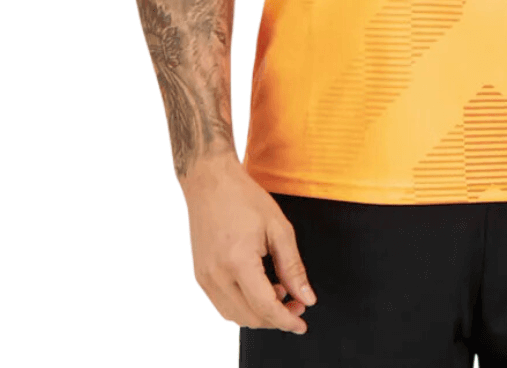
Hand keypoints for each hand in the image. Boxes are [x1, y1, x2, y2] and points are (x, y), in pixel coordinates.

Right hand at [180, 154, 317, 332]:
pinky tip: (259, 287)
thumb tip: (306, 297)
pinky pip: (222, 304)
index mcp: (238, 262)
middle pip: (249, 317)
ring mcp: (204, 277)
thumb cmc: (244, 198)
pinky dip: (243, 304)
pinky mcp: (200, 275)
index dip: (286, 320)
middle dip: (276, 317)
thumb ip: (293, 267)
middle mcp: (216, 275)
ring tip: (279, 291)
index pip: (265, 307)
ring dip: (259, 313)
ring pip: (234, 315)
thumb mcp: (279, 228)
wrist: (210, 182)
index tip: (302, 324)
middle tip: (297, 304)